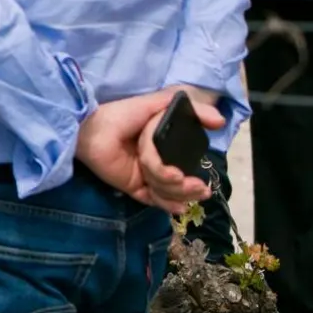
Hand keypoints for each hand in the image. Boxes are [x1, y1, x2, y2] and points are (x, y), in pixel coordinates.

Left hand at [76, 86, 221, 213]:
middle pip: (179, 184)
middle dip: (190, 188)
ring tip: (181, 181)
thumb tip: (221, 120)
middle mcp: (155, 163)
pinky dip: (165, 204)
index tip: (205, 180)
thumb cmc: (122, 114)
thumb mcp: (157, 105)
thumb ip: (189, 110)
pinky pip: (152, 200)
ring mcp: (144, 176)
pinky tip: (178, 207)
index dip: (195, 176)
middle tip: (200, 188)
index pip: (185, 166)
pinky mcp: (131, 186)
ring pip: (168, 191)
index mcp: (163, 147)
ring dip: (177, 190)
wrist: (92, 128)